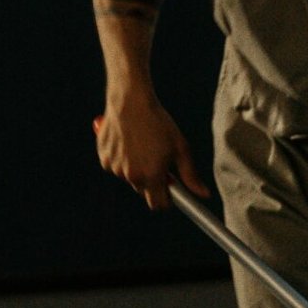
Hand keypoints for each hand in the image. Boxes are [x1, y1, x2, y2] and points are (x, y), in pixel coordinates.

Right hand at [92, 103, 208, 210]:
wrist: (131, 102)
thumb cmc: (158, 123)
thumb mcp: (180, 148)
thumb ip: (191, 175)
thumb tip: (203, 194)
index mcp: (151, 176)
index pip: (158, 205)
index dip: (166, 200)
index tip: (170, 190)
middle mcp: (131, 176)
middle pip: (144, 190)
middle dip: (152, 180)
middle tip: (158, 159)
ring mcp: (115, 168)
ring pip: (129, 177)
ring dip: (136, 168)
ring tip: (142, 145)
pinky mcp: (104, 158)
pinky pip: (115, 166)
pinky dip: (121, 159)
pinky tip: (128, 142)